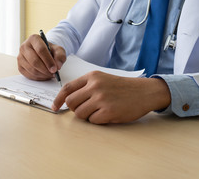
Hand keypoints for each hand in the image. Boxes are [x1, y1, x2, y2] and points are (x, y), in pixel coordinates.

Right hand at [17, 34, 65, 79]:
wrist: (43, 52)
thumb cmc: (50, 50)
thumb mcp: (58, 50)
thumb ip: (60, 56)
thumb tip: (58, 66)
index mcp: (34, 39)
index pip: (40, 50)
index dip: (48, 61)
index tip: (55, 69)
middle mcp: (24, 46)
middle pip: (34, 61)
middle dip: (45, 70)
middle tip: (54, 74)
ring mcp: (20, 57)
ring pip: (31, 69)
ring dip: (43, 75)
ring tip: (51, 74)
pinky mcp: (19, 66)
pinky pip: (29, 75)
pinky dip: (38, 77)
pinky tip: (44, 75)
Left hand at [52, 71, 170, 123]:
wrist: (144, 92)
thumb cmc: (122, 87)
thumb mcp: (102, 79)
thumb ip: (85, 86)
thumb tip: (67, 99)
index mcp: (92, 77)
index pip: (67, 88)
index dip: (58, 99)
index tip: (54, 107)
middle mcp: (95, 86)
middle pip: (71, 103)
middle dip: (75, 109)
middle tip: (85, 109)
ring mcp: (101, 99)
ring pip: (79, 113)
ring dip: (86, 116)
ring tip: (98, 111)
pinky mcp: (108, 111)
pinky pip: (92, 121)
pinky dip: (97, 120)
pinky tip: (107, 114)